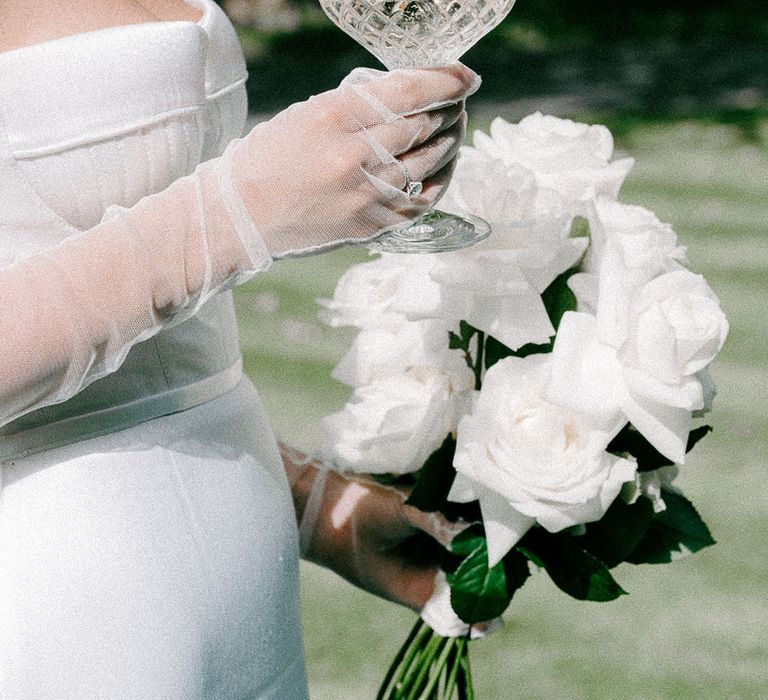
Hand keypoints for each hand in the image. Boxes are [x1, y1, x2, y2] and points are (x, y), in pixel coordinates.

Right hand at [221, 64, 479, 256]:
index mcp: (334, 117)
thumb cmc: (270, 159)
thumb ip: (358, 106)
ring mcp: (364, 196)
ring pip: (429, 163)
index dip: (447, 80)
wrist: (240, 217)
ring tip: (454, 130)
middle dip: (450, 109)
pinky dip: (439, 182)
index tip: (466, 76)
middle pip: (424, 126)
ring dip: (449, 142)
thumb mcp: (307, 114)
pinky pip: (421, 202)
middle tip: (458, 102)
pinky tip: (443, 169)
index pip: (409, 91)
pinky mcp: (369, 226)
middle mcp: (354, 157)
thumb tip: (412, 97)